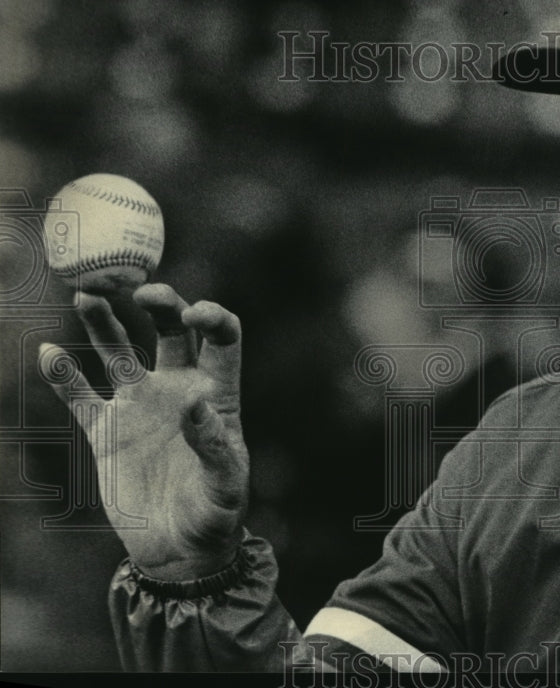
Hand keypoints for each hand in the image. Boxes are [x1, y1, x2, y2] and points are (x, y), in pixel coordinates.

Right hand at [41, 284, 248, 580]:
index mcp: (216, 393)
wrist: (177, 551)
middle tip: (140, 293)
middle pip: (170, 329)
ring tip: (86, 297)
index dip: (212, 317)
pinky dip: (63, 376)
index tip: (194, 315)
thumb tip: (198, 405)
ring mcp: (139, 406)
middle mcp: (177, 388)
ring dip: (104, 324)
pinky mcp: (106, 431)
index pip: (221, 338)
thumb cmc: (214, 516)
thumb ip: (216, 447)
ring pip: (119, 351)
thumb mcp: (225, 486)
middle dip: (160, 305)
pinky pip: (80, 396)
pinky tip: (48, 353)